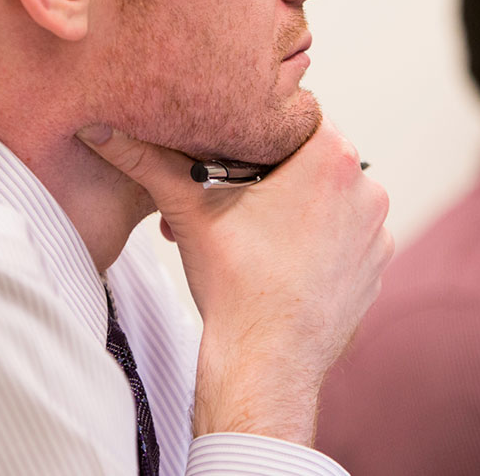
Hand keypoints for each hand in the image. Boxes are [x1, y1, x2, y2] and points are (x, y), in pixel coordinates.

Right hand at [77, 122, 392, 444]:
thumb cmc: (235, 285)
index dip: (260, 129)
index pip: (298, 116)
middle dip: (272, 173)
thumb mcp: (188, 209)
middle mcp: (367, 188)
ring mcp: (378, 231)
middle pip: (313, 158)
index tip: (233, 148)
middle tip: (229, 195)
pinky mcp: (376, 266)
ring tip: (252, 229)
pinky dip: (317, 239)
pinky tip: (281, 257)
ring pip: (329, 197)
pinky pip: (345, 235)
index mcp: (332, 158)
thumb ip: (148, 160)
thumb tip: (101, 128)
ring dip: (295, 205)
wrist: (265, 362)